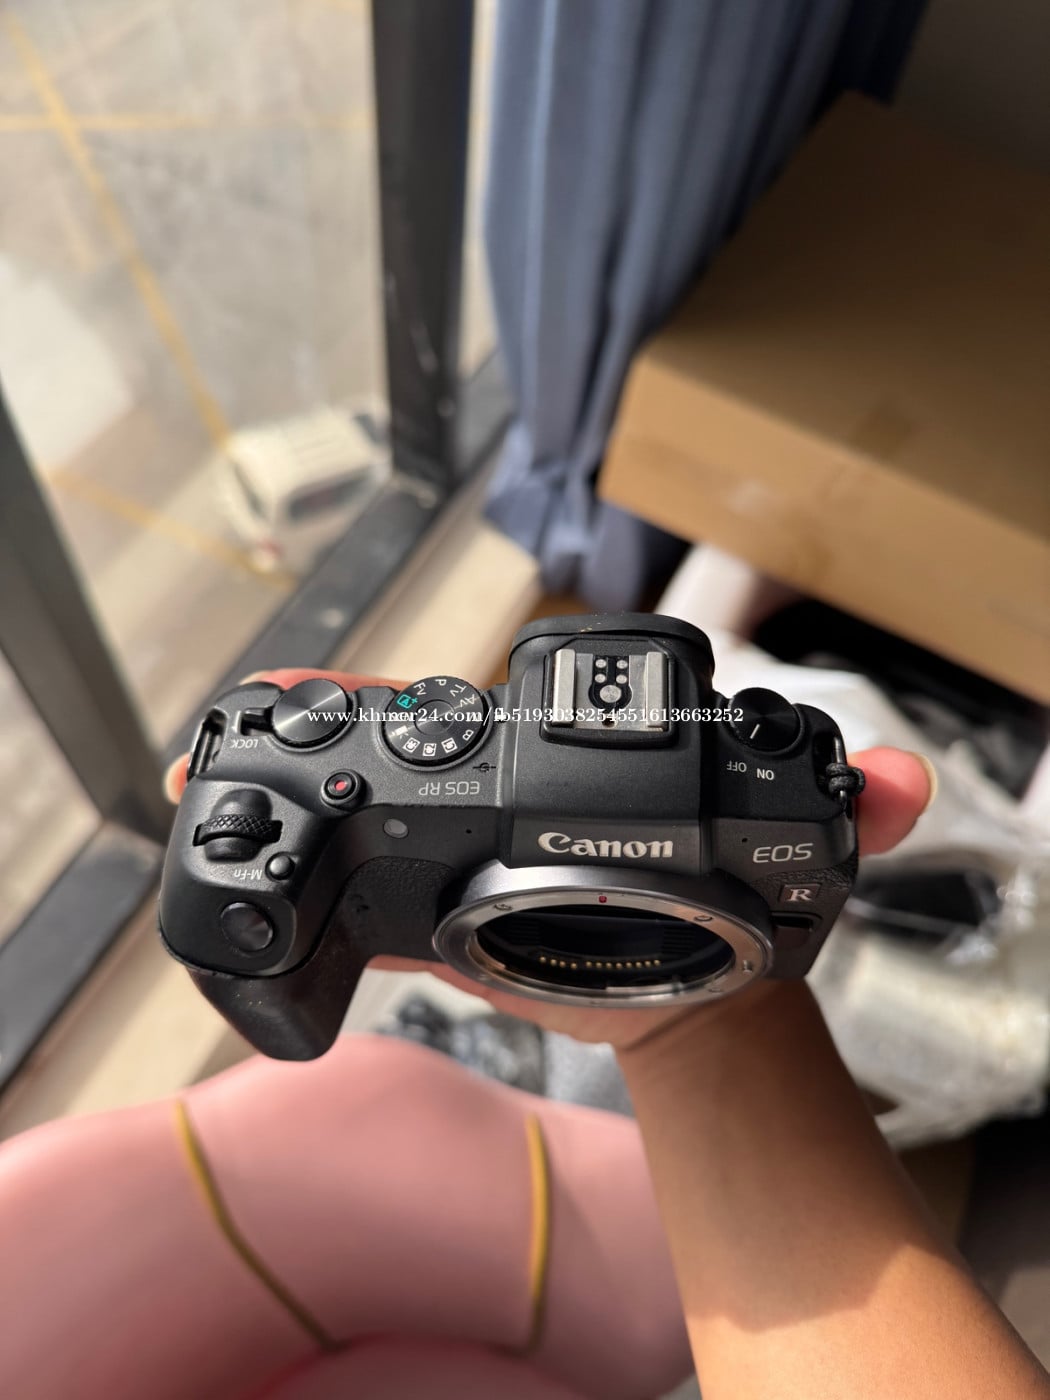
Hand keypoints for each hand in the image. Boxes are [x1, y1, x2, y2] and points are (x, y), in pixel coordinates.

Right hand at [166, 669, 935, 1050]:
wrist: (699, 1002)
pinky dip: (310, 894)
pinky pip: (362, 902)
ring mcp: (457, 858)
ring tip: (190, 783)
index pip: (456, 708)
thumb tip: (905, 779)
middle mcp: (496, 797)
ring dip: (283, 799)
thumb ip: (847, 811)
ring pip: (359, 814)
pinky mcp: (437, 925)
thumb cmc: (728, 908)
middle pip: (379, 748)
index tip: (304, 684)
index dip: (379, 688)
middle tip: (206, 739)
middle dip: (299, 729)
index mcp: (553, 764)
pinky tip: (253, 901)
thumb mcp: (782, 854)